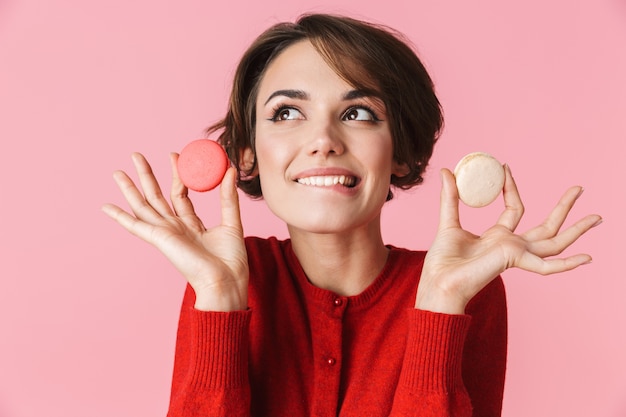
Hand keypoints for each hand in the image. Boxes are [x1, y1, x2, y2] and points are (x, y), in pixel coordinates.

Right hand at [102, 153, 247, 311]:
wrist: (225, 281)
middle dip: (146, 175)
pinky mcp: (159, 239)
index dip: (176, 174)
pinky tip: (105, 207)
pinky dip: (119, 216)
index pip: (180, 193)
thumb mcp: (232, 221)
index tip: (174, 155)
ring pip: (143, 206)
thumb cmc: (231, 260)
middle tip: (136, 155)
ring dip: (129, 189)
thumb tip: (229, 170)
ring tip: (118, 171)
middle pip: (156, 196)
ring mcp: (166, 233)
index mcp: (192, 225)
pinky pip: (135, 226)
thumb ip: (228, 197)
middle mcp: (176, 228)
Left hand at [416, 165, 601, 314]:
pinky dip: (567, 263)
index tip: (505, 167)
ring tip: (597, 217)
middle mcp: (511, 246)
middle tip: (579, 188)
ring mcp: (516, 255)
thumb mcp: (447, 222)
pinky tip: (587, 258)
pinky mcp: (516, 262)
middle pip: (546, 226)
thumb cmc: (442, 261)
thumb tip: (446, 171)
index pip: (514, 209)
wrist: (439, 282)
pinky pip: (547, 266)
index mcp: (497, 237)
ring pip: (554, 242)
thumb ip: (450, 198)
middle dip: (564, 208)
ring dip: (576, 230)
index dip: (512, 187)